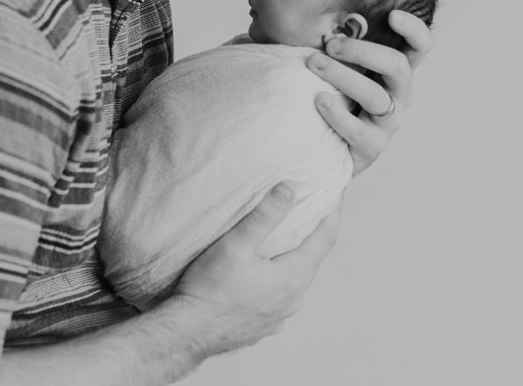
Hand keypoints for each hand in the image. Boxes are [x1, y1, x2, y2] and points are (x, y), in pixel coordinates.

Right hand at [169, 184, 341, 354]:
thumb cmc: (208, 290)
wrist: (185, 334)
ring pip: (297, 278)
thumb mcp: (235, 246)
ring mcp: (279, 316)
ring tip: (289, 234)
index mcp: (293, 278)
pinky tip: (266, 269)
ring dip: (296, 255)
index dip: (332, 213)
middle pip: (313, 258)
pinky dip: (280, 276)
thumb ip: (264, 216)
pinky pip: (281, 295)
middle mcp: (293, 300)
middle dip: (315, 232)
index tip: (337, 192)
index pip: (325, 238)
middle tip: (313, 207)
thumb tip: (289, 188)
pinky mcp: (263, 324)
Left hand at [307, 9, 432, 174]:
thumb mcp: (336, 63)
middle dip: (363, 51)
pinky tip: (319, 100)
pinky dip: (338, 114)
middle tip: (330, 45)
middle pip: (397, 66)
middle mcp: (398, 94)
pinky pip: (358, 131)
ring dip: (343, 76)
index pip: (419, 47)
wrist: (319, 146)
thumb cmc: (328, 91)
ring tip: (313, 64)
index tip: (393, 14)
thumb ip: (331, 37)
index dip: (414, 29)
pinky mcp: (371, 148)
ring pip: (375, 96)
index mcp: (394, 71)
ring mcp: (388, 123)